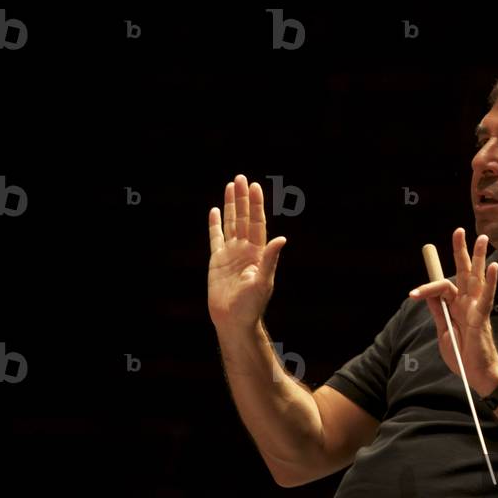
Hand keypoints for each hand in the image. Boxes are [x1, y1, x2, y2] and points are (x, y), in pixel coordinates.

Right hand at [207, 174, 286, 331]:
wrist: (234, 320)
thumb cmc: (251, 305)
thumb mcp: (263, 282)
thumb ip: (270, 259)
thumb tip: (282, 239)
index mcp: (258, 252)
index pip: (257, 222)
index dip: (256, 205)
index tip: (254, 187)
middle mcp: (246, 249)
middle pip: (244, 218)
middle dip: (242, 198)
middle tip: (240, 178)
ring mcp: (231, 253)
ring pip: (231, 223)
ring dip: (230, 205)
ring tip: (230, 186)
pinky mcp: (217, 260)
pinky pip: (215, 237)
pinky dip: (215, 224)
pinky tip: (215, 210)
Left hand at [409, 228, 497, 396]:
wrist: (477, 375)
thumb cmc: (463, 356)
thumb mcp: (443, 332)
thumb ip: (438, 312)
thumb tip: (428, 295)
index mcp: (456, 306)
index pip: (442, 286)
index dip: (427, 286)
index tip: (412, 294)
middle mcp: (467, 302)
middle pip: (463, 272)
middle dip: (460, 251)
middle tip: (459, 230)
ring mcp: (476, 307)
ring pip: (476, 277)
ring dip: (478, 257)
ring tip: (482, 238)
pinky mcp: (482, 316)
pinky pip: (486, 297)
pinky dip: (490, 282)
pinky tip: (493, 266)